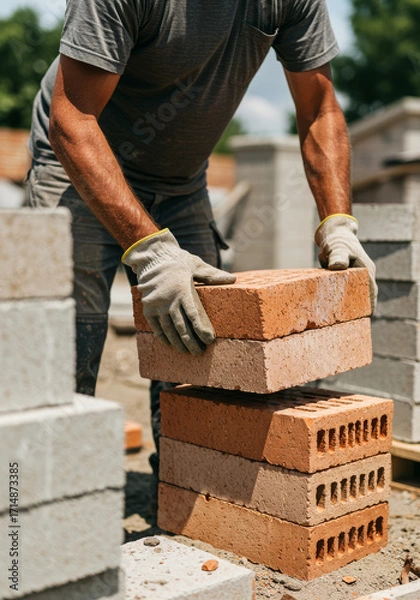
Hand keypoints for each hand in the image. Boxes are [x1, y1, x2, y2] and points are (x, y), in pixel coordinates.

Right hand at [123, 228, 235, 353]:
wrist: (152, 256)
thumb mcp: (196, 264)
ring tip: (186, 351)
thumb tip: (232, 279)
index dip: (201, 330)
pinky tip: (170, 344)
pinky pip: (155, 326)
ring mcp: (157, 305)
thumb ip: (212, 274)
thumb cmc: (178, 261)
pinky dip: (163, 337)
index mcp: (182, 290)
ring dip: (178, 342)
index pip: (194, 315)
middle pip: (181, 327)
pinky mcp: (148, 308)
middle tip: (199, 352)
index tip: (210, 340)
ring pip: (168, 329)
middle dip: (191, 341)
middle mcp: (169, 300)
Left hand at [315, 214, 377, 312]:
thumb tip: (337, 266)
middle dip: (357, 309)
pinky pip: (340, 293)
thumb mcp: (338, 248)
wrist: (332, 235)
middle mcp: (361, 277)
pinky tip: (327, 310)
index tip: (366, 317)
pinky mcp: (341, 281)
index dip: (369, 305)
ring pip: (350, 296)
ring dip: (346, 306)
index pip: (371, 292)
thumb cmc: (338, 241)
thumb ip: (338, 257)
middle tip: (349, 323)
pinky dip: (336, 300)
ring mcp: (352, 279)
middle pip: (362, 296)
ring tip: (338, 321)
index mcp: (365, 271)